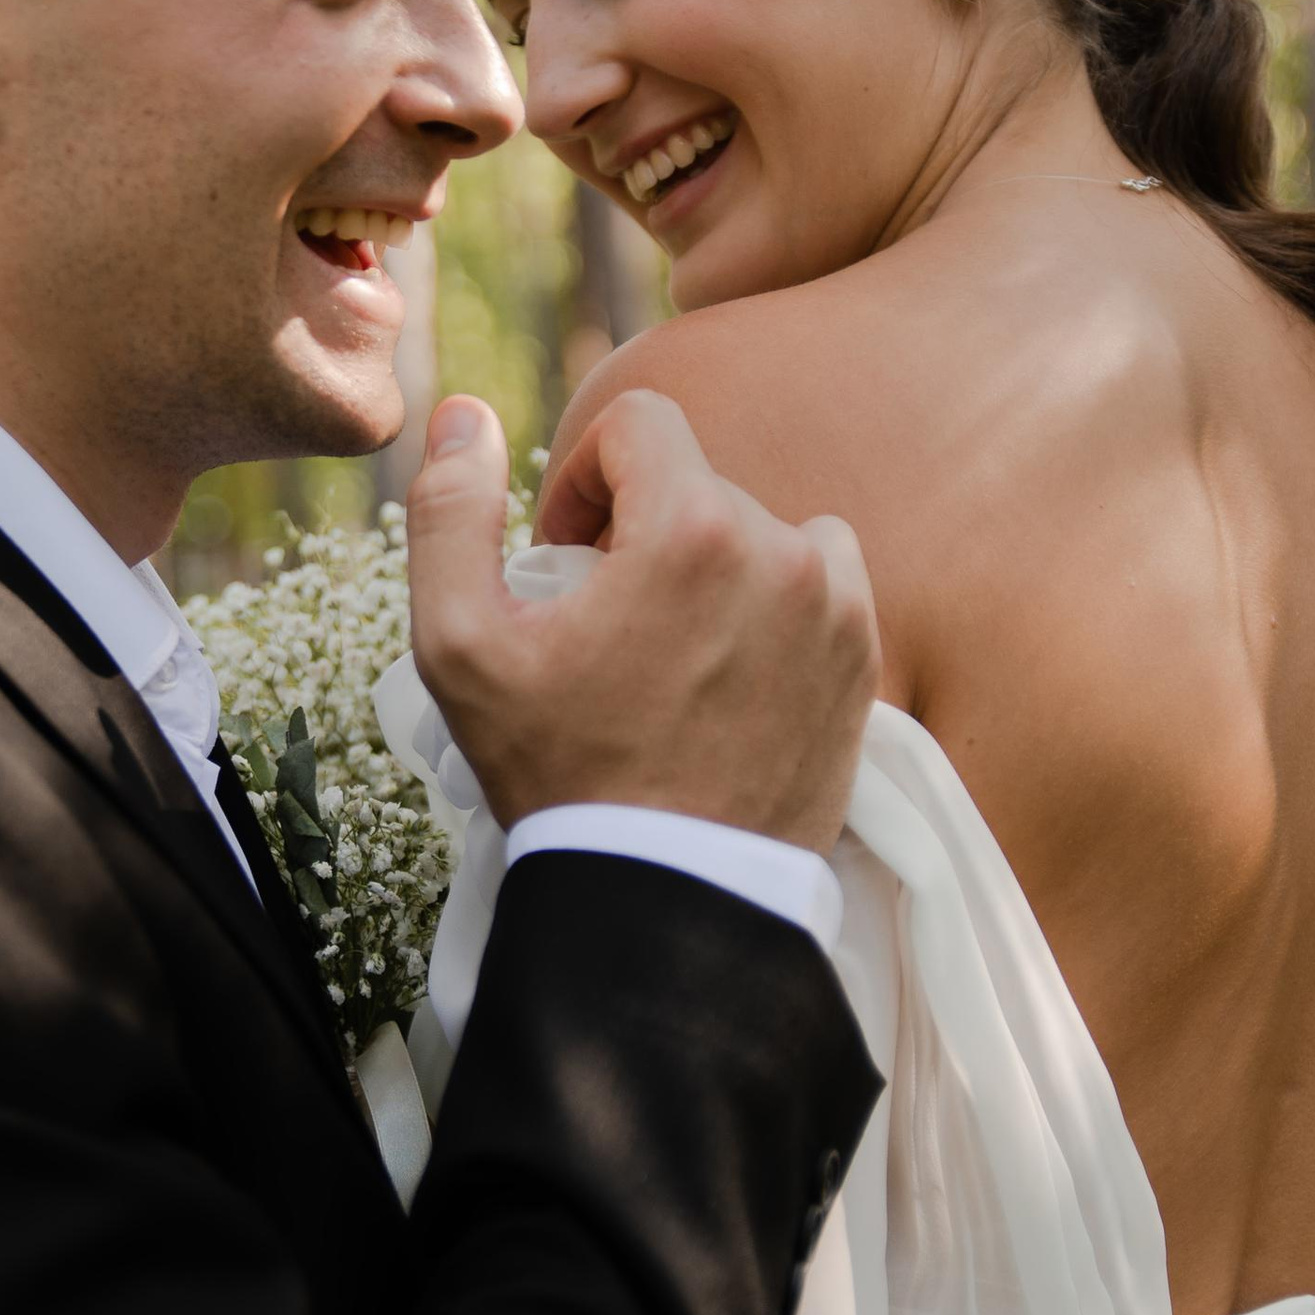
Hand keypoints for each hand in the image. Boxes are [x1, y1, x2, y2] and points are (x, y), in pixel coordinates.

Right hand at [404, 391, 877, 853]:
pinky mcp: (863, 661)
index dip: (583, 476)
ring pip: (761, 531)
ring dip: (713, 566)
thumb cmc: (558, 774)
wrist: (668, 898)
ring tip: (672, 650)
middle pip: (697, 485)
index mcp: (693, 528)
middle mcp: (784, 551)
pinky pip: (818, 585)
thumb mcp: (460, 646)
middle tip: (604, 627)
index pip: (640, 423)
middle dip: (642, 534)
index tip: (564, 553)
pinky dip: (773, 609)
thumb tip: (464, 415)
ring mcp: (837, 608)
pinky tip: (726, 677)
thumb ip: (451, 512)